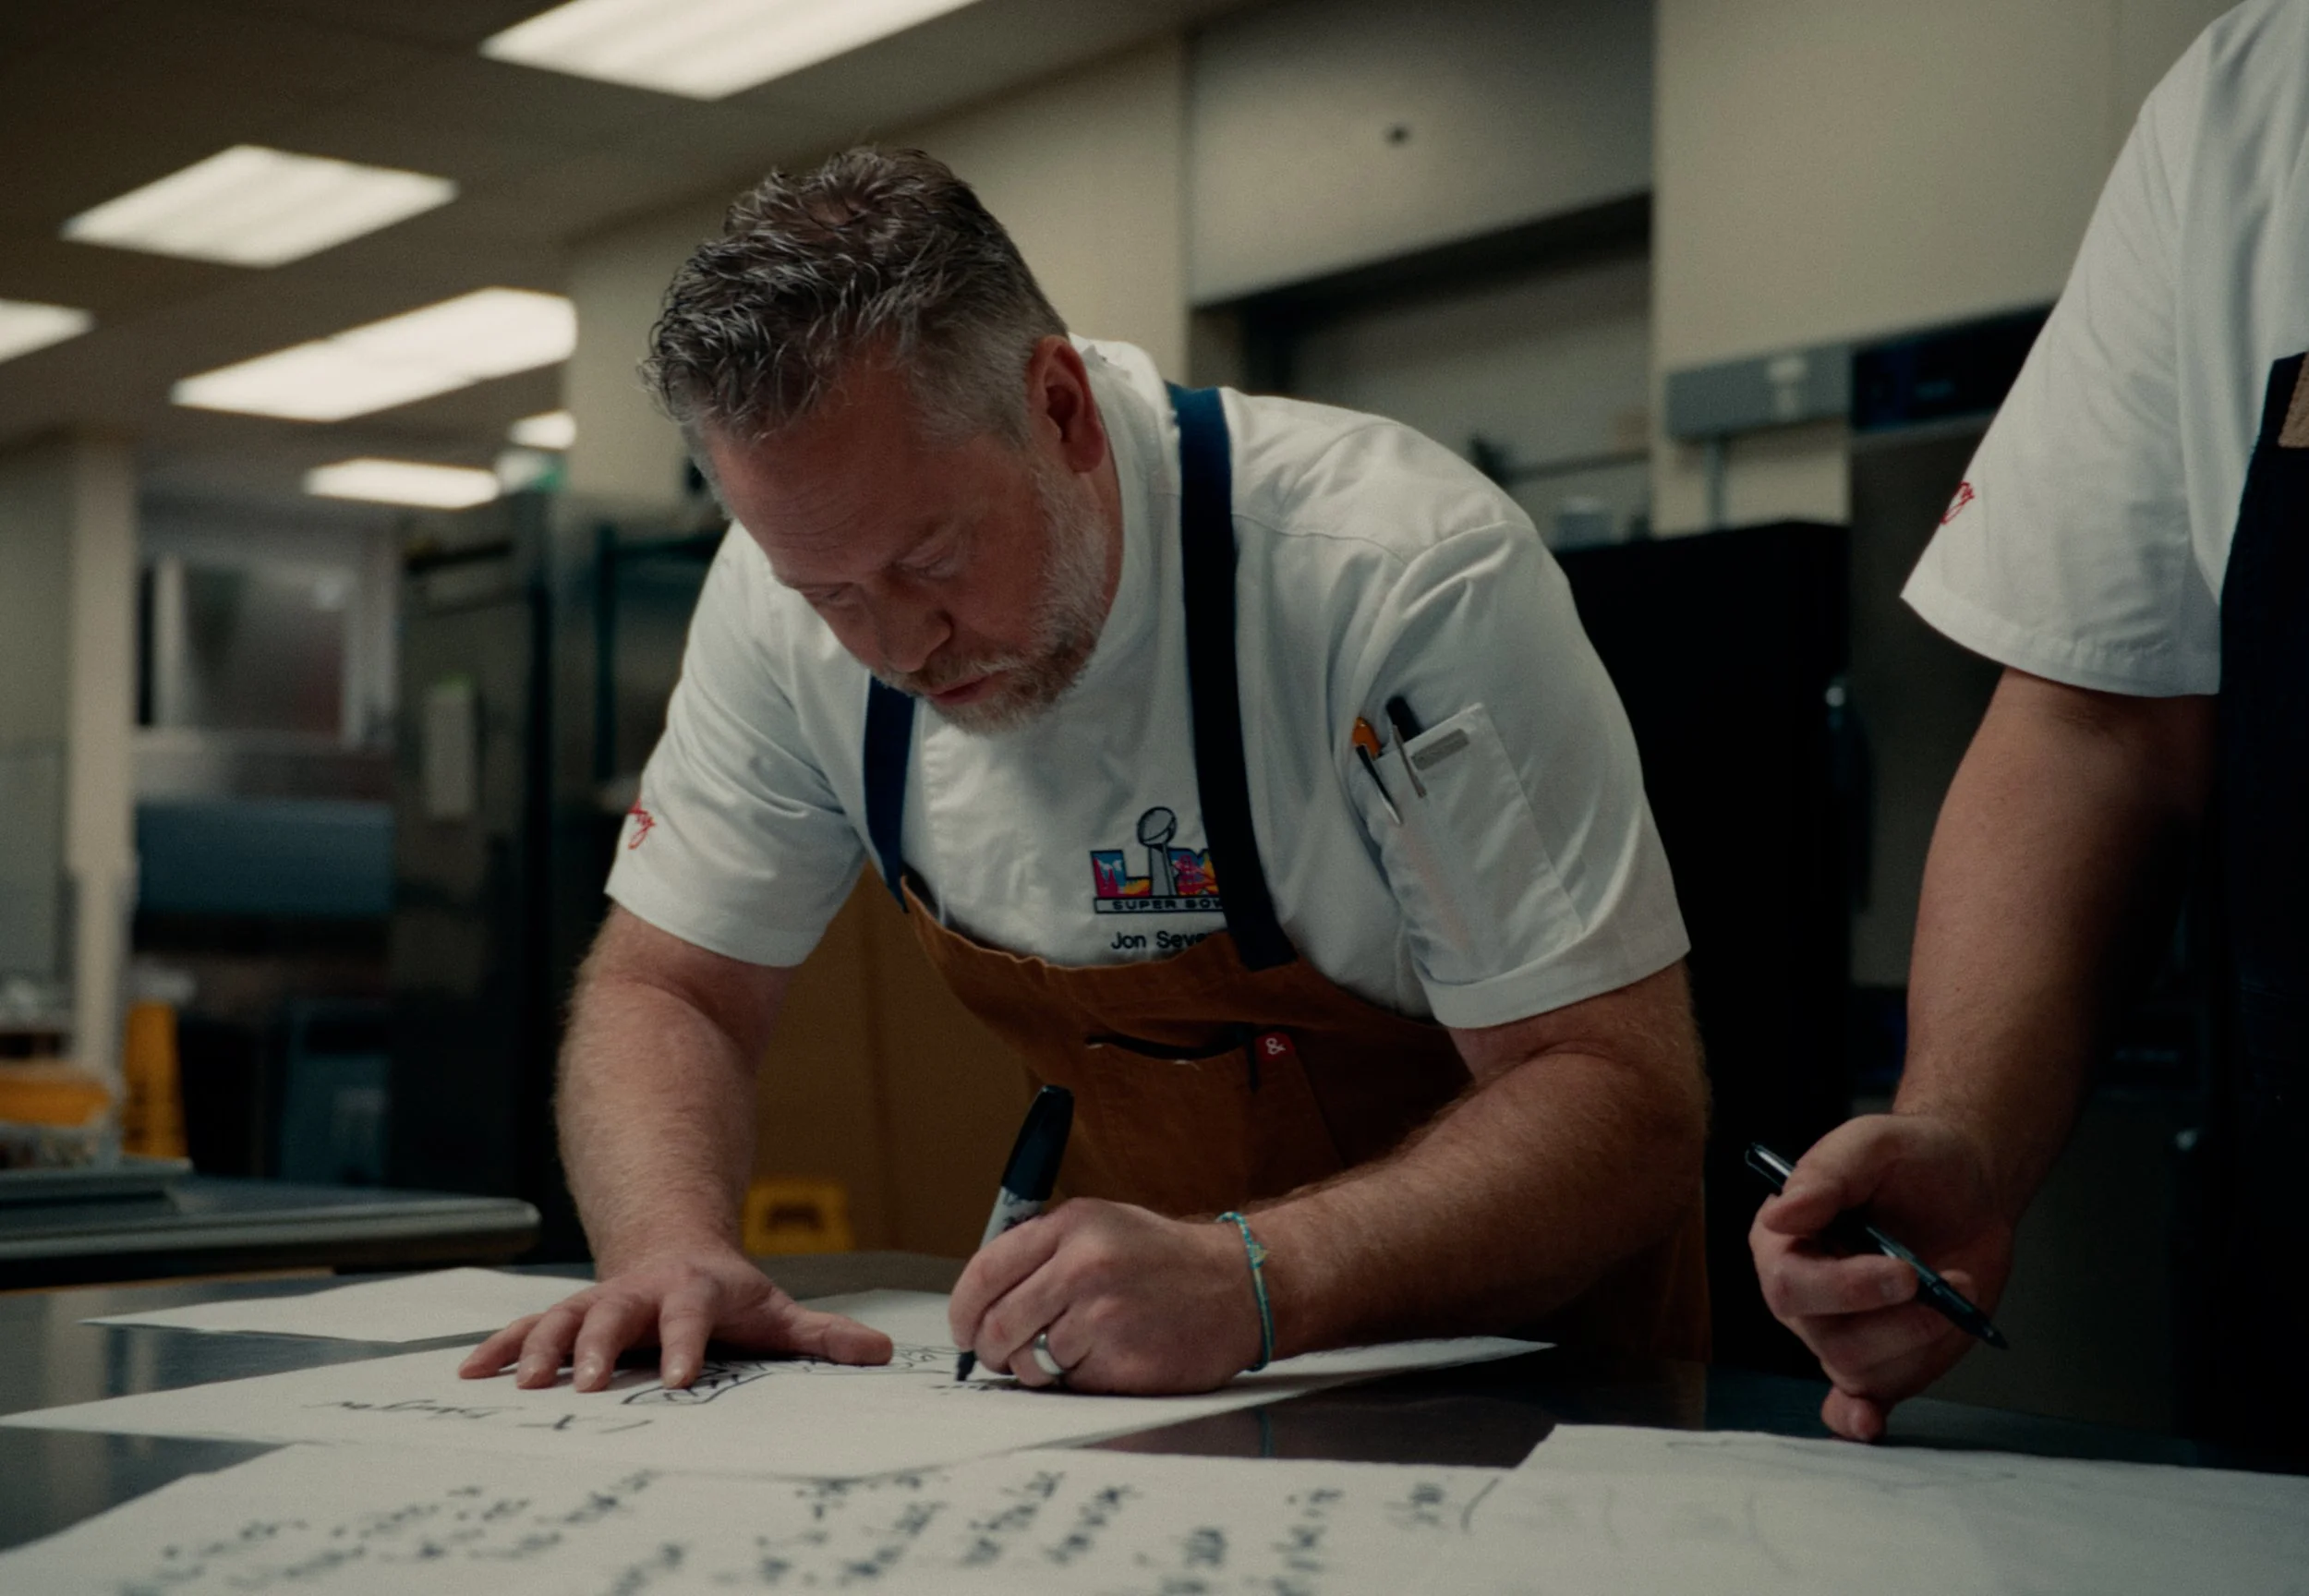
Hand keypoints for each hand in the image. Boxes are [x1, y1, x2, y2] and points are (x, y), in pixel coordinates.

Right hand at [457, 1247, 891, 1391]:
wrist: (671, 1242)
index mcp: (692, 1291)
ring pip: (562, 1318)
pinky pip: (527, 1329)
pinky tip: (471, 1375)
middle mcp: (638, 1292)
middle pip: (614, 1312)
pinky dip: (500, 1349)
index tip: (676, 1380)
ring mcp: (597, 1301)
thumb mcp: (775, 1309)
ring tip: (518, 1383)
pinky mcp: (566, 1315)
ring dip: (539, 1349)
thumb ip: (821, 1336)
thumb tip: (882, 1354)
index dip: (683, 1344)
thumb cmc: (725, 1291)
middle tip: (584, 1383)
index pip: (690, 1316)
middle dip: (596, 1346)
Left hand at [948, 1199, 1264, 1393]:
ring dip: (1039, 1368)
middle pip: (998, 1326)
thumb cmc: (1163, 1259)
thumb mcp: (1102, 1226)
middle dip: (992, 1350)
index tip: (964, 1329)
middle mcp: (1084, 1266)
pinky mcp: (1124, 1361)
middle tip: (1002, 1355)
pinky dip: (1078, 1381)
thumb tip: (980, 1298)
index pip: (985, 1272)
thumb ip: (1042, 1252)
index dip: (963, 1310)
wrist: (1240, 1285)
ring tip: (1071, 1351)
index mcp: (1071, 1226)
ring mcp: (1104, 1316)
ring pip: (1031, 1361)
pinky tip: (1107, 1358)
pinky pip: (1070, 1385)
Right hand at [1749, 1113, 2013, 1441]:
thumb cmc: (1913, 1160)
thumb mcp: (1873, 1143)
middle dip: (1891, 1319)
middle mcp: (1802, 1295)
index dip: (1846, 1287)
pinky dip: (1857, 1418)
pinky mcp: (1881, 1362)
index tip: (1904, 1271)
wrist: (1968, 1189)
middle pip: (1826, 1335)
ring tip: (1958, 1287)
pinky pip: (1859, 1401)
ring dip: (1919, 1337)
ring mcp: (1840, 1333)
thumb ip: (1826, 1173)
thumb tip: (1781, 1213)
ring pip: (1861, 1366)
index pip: (1789, 1283)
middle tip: (1933, 1282)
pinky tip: (1868, 1422)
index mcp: (1781, 1240)